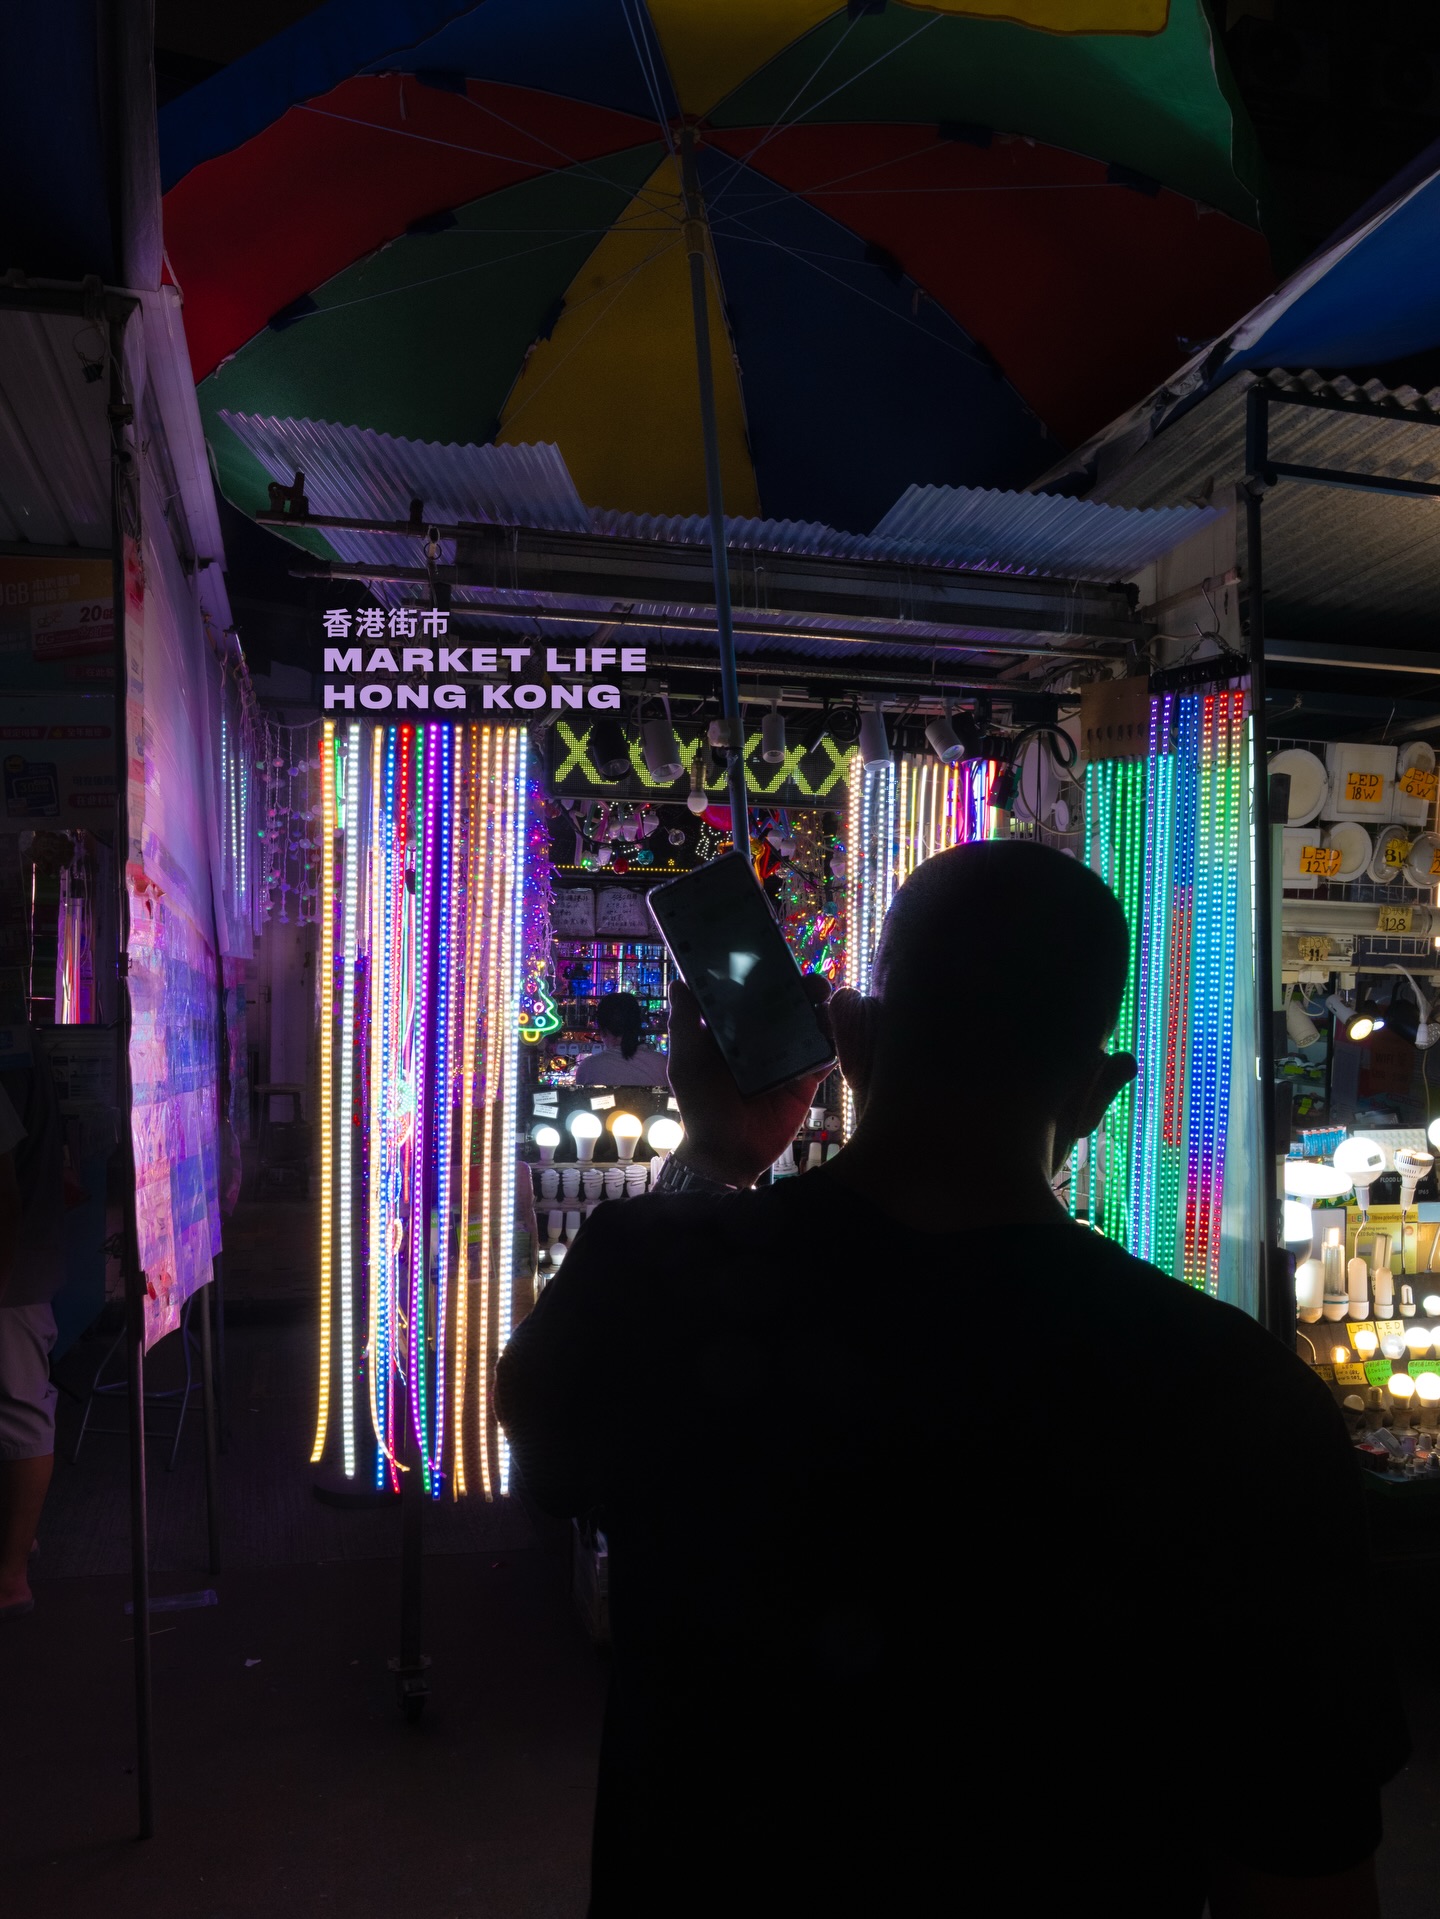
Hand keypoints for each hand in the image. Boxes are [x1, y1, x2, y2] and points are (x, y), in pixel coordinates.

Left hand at [666, 976, 833, 1187]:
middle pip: (787, 1006)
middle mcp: (761, 1040)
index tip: (778, 959)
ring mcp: (785, 1059)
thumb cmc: (700, 1107)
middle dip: (803, 990)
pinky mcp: (804, 1081)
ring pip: (810, 1027)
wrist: (726, 1154)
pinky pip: (823, 1058)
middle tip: (813, 982)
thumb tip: (679, 983)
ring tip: (826, 1005)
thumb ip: (684, 1025)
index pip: (752, 995)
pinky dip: (832, 1046)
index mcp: (733, 1031)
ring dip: (822, 1012)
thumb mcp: (686, 1064)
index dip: (767, 976)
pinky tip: (832, 1039)